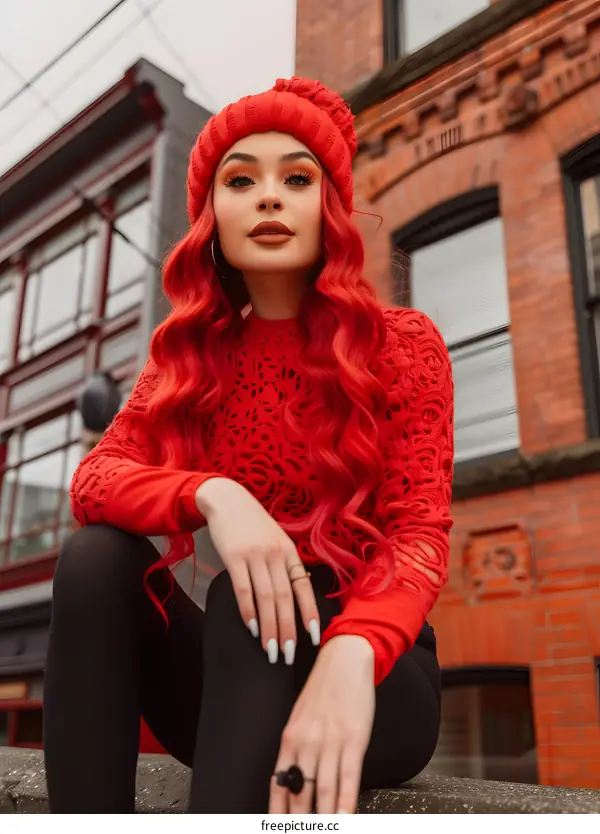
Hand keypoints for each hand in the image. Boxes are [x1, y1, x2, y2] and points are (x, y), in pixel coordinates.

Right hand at [196, 477, 319, 663]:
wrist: (227, 500)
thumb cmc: (252, 525)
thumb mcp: (276, 540)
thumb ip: (284, 564)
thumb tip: (296, 594)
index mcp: (290, 552)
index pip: (304, 587)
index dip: (309, 613)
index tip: (314, 638)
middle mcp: (276, 554)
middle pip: (285, 599)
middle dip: (288, 630)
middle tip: (288, 657)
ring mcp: (255, 555)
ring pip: (266, 598)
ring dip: (269, 628)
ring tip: (270, 651)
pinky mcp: (234, 557)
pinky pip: (243, 589)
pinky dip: (248, 611)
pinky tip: (250, 627)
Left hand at [269, 634, 375, 814]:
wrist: (345, 660)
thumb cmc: (325, 689)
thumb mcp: (302, 717)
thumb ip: (297, 748)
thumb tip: (293, 780)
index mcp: (290, 738)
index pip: (278, 784)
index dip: (277, 811)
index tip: (278, 827)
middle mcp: (306, 742)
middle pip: (300, 793)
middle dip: (301, 819)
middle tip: (304, 832)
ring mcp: (330, 741)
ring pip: (323, 791)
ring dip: (324, 818)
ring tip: (326, 830)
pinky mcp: (353, 739)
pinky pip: (349, 777)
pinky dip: (346, 801)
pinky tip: (345, 816)